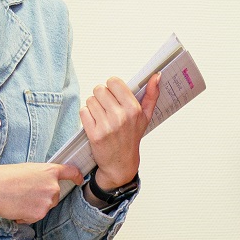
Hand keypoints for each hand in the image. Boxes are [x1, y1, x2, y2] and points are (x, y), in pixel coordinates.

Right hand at [0, 162, 79, 222]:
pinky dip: (27, 215)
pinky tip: (15, 207)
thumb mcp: (26, 169)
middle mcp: (52, 186)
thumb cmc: (3, 177)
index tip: (80, 180)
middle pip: (55, 195)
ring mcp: (47, 201)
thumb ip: (40, 176)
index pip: (71, 172)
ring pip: (46, 207)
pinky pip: (36, 216)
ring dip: (34, 206)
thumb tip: (43, 184)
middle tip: (25, 192)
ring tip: (18, 198)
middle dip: (43, 196)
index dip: (77, 177)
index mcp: (49, 170)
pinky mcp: (39, 214)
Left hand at [81, 73, 158, 189]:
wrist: (121, 163)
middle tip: (107, 107)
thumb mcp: (145, 116)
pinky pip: (83, 112)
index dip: (111, 87)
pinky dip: (86, 116)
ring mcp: (106, 126)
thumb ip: (151, 94)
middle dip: (101, 96)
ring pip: (90, 100)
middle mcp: (120, 116)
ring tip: (101, 116)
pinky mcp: (94, 134)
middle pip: (99, 89)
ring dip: (93, 106)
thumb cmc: (132, 137)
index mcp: (133, 109)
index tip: (114, 95)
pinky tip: (94, 123)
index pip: (113, 81)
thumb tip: (156, 76)